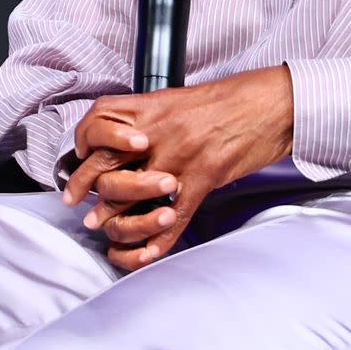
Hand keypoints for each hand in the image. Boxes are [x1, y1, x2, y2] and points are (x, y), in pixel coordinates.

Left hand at [62, 65, 294, 271]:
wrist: (272, 103)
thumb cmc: (232, 99)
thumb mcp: (181, 99)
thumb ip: (151, 118)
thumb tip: (126, 142)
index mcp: (152, 107)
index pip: (98, 126)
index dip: (81, 148)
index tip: (77, 164)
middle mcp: (159, 132)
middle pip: (106, 166)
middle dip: (86, 190)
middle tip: (79, 206)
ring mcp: (180, 158)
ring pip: (131, 197)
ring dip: (115, 219)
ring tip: (107, 227)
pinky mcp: (203, 179)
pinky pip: (173, 217)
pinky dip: (157, 240)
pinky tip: (148, 250)